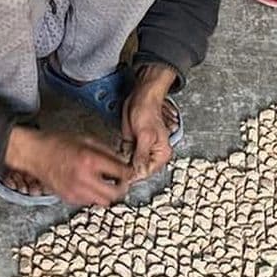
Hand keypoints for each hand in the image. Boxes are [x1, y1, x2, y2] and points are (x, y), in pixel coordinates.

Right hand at [3, 126, 130, 206]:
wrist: (33, 153)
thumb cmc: (56, 143)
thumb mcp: (85, 139)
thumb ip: (107, 151)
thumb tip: (122, 162)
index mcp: (89, 160)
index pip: (121, 173)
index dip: (128, 172)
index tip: (128, 171)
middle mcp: (84, 178)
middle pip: (117, 193)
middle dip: (121, 187)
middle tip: (120, 180)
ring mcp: (76, 191)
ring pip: (105, 202)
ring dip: (108, 193)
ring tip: (104, 183)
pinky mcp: (70, 199)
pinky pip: (90, 202)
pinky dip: (94, 195)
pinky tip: (89, 185)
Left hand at [122, 63, 178, 180]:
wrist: (140, 98)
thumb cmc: (147, 111)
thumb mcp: (145, 135)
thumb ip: (142, 155)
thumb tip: (140, 171)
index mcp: (161, 154)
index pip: (147, 171)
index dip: (134, 175)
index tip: (122, 178)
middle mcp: (153, 154)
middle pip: (139, 169)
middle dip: (128, 170)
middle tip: (115, 171)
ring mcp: (143, 149)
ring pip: (131, 163)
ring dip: (123, 164)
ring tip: (114, 164)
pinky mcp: (134, 144)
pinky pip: (126, 155)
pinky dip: (120, 156)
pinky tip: (114, 156)